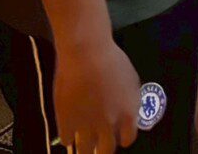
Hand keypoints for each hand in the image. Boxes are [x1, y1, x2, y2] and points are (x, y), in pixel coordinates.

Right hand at [52, 38, 140, 152]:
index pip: (127, 139)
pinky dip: (68, 137)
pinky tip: (68, 132)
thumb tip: (128, 116)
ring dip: (84, 149)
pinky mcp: (66, 122)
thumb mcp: (131, 81)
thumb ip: (130, 102)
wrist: (86, 54)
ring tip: (82, 146)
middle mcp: (109, 124)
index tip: (116, 135)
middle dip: (102, 149)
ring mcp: (87, 126)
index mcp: (128, 114)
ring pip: (85, 150)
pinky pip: (66, 140)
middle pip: (106, 150)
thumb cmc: (112, 61)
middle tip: (97, 146)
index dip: (121, 138)